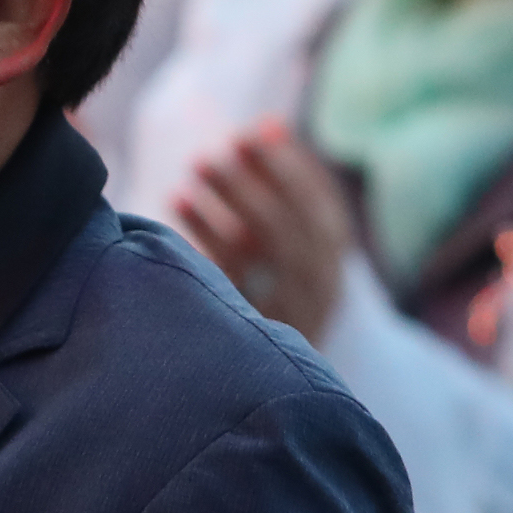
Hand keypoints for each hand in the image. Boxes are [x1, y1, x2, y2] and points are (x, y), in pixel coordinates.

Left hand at [175, 118, 354, 344]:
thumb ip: (284, 195)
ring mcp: (286, 313)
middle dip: (259, 180)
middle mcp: (319, 290)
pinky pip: (226, 274)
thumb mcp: (294, 251)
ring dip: (230, 200)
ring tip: (197, 166)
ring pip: (262, 248)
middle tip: (224, 145)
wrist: (285, 389)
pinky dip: (203, 231)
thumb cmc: (280, 295)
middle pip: (292, 226)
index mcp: (334, 267)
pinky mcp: (252, 330)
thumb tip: (267, 123)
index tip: (259, 129)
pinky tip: (177, 201)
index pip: (321, 208)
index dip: (291, 166)